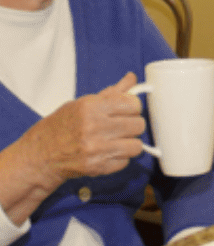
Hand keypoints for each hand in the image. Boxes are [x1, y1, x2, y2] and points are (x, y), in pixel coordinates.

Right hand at [20, 72, 146, 188]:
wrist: (41, 154)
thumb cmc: (63, 125)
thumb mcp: (84, 103)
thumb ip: (112, 92)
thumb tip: (132, 78)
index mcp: (91, 107)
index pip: (133, 104)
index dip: (133, 107)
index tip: (127, 110)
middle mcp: (93, 127)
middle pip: (139, 125)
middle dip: (132, 125)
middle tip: (120, 126)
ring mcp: (96, 149)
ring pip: (136, 145)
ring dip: (129, 143)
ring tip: (116, 140)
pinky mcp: (97, 167)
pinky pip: (126, 162)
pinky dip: (119, 158)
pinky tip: (106, 152)